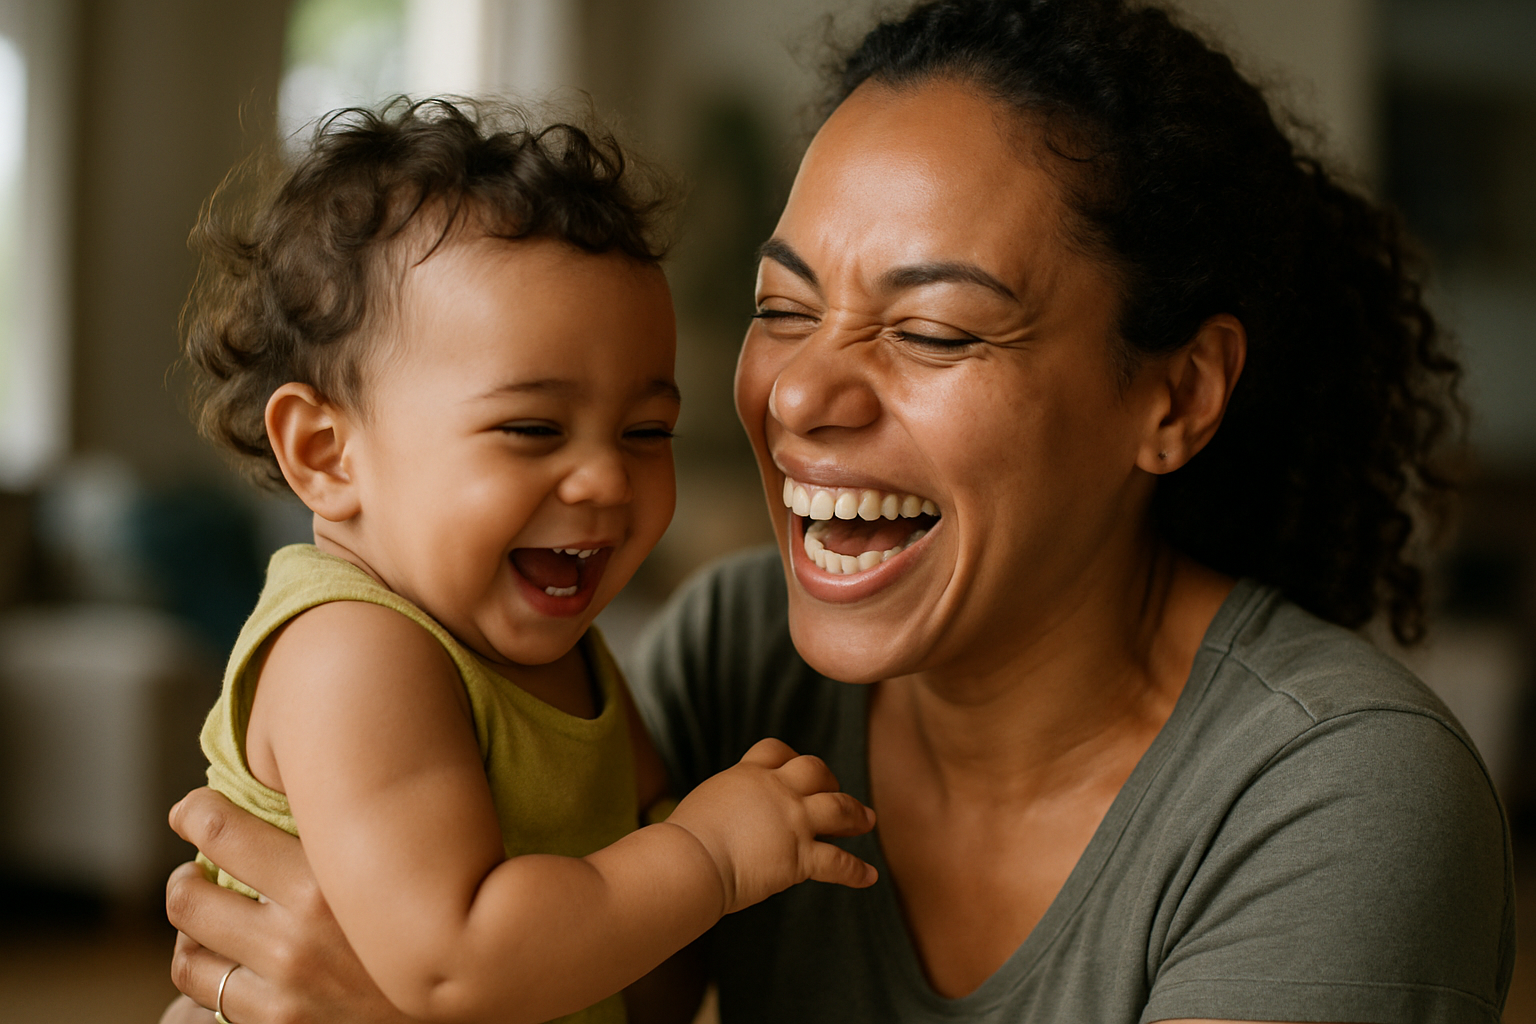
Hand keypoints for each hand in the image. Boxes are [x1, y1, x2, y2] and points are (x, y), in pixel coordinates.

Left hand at [165, 788, 411, 1023]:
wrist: (463, 1000)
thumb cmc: (431, 916)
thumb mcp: (394, 862)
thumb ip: (341, 833)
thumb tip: (295, 784)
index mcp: (323, 881)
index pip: (220, 833)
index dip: (194, 814)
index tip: (193, 810)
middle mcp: (297, 937)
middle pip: (188, 897)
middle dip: (186, 878)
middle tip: (197, 871)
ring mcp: (284, 990)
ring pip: (188, 955)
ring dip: (191, 933)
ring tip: (207, 923)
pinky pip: (207, 1001)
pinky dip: (209, 977)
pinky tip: (228, 963)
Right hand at [664, 738, 876, 913]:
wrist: (688, 860)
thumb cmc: (681, 841)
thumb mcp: (704, 804)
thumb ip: (723, 805)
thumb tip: (719, 818)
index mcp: (747, 775)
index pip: (776, 751)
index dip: (791, 758)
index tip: (799, 769)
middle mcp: (776, 791)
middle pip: (815, 770)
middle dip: (829, 781)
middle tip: (837, 793)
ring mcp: (792, 822)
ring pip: (838, 809)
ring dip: (856, 815)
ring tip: (867, 821)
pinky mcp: (799, 857)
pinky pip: (838, 863)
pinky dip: (856, 871)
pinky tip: (868, 877)